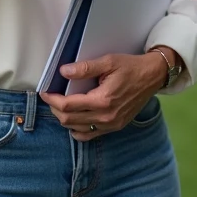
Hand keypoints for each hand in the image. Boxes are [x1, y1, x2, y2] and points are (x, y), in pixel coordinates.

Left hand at [39, 53, 163, 140]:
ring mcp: (110, 125)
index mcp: (102, 100)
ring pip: (77, 129)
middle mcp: (106, 117)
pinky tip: (75, 118)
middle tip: (51, 97)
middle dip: (55, 109)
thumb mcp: (108, 62)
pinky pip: (90, 135)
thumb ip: (85, 68)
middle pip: (68, 120)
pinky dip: (77, 129)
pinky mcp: (114, 127)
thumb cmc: (131, 67)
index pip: (67, 105)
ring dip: (65, 119)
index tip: (44, 91)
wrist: (152, 77)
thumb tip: (64, 72)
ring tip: (61, 105)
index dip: (51, 99)